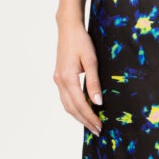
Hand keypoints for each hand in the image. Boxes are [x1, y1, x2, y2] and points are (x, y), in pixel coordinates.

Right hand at [53, 18, 102, 135]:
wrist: (68, 28)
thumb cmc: (81, 41)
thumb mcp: (91, 61)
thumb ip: (94, 82)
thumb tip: (98, 102)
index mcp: (67, 78)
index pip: (79, 104)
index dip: (90, 117)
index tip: (99, 126)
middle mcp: (60, 81)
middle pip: (72, 108)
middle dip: (85, 121)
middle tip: (97, 130)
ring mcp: (58, 80)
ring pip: (67, 105)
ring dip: (79, 116)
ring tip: (91, 124)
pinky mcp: (59, 78)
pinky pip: (66, 98)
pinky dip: (74, 108)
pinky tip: (83, 111)